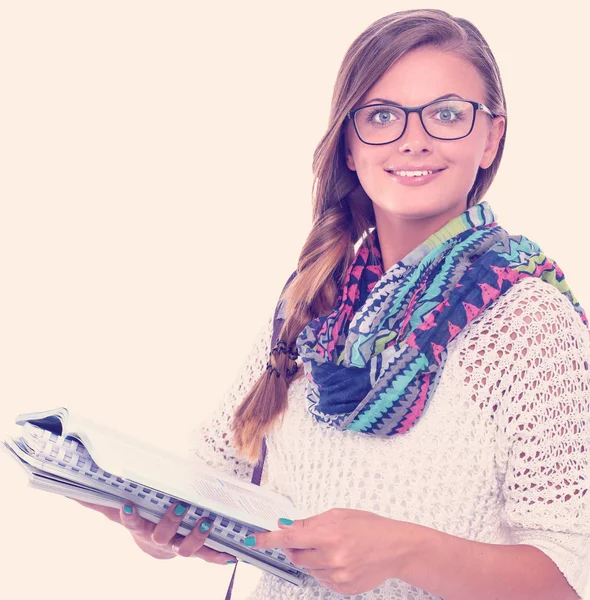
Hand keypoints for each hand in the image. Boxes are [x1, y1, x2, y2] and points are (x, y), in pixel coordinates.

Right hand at [73, 499, 236, 563]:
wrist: (153, 546)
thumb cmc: (139, 519)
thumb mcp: (120, 510)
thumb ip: (100, 501)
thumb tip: (71, 491)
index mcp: (141, 527)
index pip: (132, 522)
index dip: (129, 515)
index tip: (127, 503)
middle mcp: (158, 540)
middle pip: (162, 535)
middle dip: (170, 521)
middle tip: (178, 506)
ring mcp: (176, 547)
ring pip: (186, 547)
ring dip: (197, 536)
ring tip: (206, 522)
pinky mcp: (193, 550)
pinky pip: (206, 555)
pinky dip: (218, 557)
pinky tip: (231, 556)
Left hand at [250, 508, 417, 594]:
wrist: (395, 548)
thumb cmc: (369, 527)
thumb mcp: (338, 515)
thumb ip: (310, 523)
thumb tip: (287, 526)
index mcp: (328, 534)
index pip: (289, 538)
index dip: (269, 540)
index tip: (255, 540)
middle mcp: (331, 557)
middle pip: (296, 556)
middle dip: (296, 547)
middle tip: (311, 538)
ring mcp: (337, 575)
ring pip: (308, 568)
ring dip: (313, 558)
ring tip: (334, 548)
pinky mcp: (343, 588)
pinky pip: (321, 579)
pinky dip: (324, 569)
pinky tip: (341, 560)